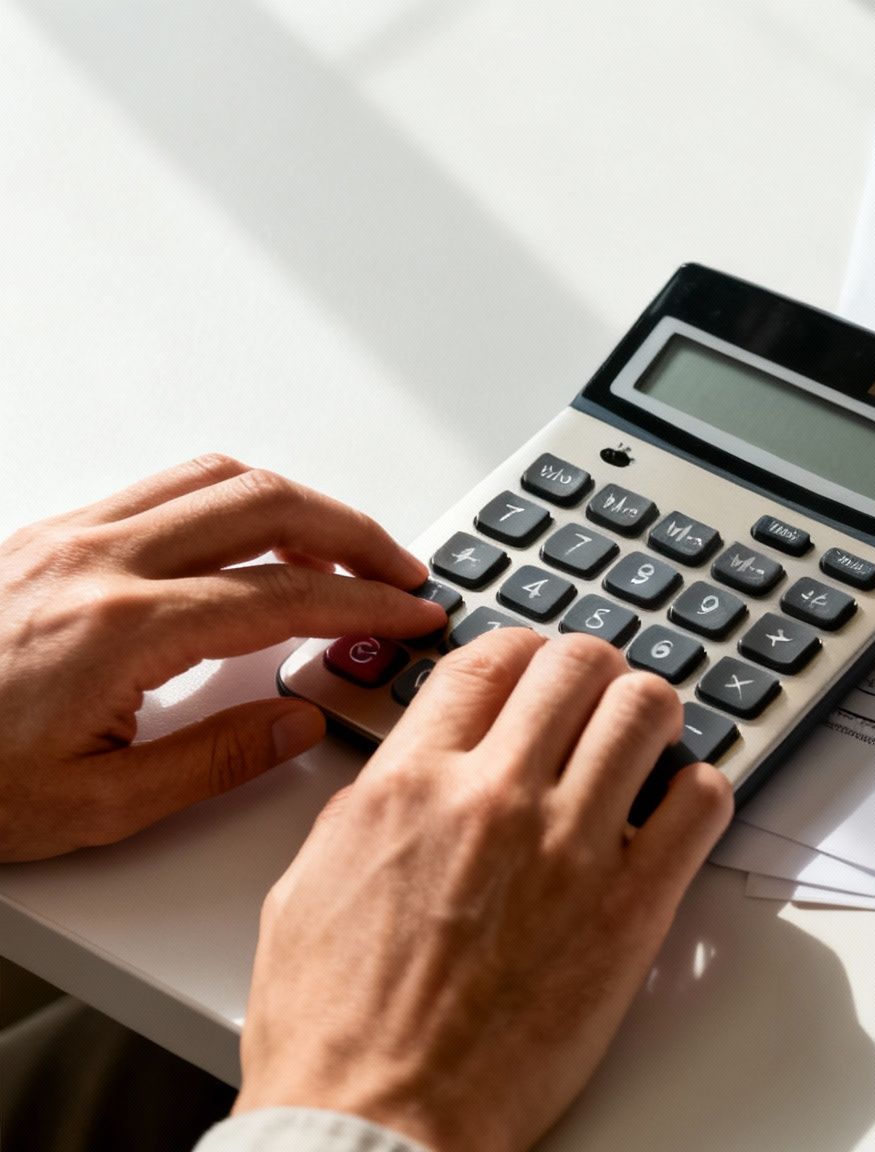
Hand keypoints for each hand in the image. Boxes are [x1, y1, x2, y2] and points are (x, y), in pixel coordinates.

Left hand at [0, 456, 444, 861]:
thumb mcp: (95, 808)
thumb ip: (214, 761)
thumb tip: (297, 721)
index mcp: (117, 633)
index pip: (281, 596)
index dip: (365, 604)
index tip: (412, 613)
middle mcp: (94, 563)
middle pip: (264, 505)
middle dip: (353, 531)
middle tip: (399, 570)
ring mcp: (65, 538)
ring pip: (215, 477)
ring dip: (296, 505)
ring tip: (338, 552)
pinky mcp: (43, 535)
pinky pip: (162, 487)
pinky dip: (232, 500)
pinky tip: (250, 543)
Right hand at [234, 630, 732, 1151]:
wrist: (377, 1123)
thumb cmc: (336, 1030)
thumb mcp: (310, 885)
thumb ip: (374, 808)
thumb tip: (417, 771)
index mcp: (408, 784)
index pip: (490, 658)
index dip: (524, 648)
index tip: (537, 663)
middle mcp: (494, 798)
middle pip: (577, 666)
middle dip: (594, 669)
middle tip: (599, 692)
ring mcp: (571, 847)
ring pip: (646, 711)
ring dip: (652, 712)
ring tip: (649, 734)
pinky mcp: (633, 906)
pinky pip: (702, 801)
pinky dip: (700, 787)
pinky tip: (680, 804)